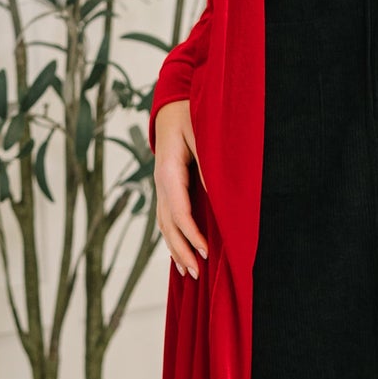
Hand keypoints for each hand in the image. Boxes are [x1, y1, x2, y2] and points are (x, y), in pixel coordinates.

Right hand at [154, 98, 208, 279]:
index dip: (191, 234)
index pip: (178, 211)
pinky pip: (168, 218)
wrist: (172, 105)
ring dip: (175, 249)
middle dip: (181, 250)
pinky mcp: (167, 188)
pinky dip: (174, 237)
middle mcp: (161, 183)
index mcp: (168, 171)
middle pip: (167, 225)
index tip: (205, 251)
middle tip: (197, 273)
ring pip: (165, 225)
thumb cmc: (190, 115)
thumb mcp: (201, 134)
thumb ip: (207, 164)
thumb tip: (216, 195)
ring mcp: (161, 187)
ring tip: (188, 273)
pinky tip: (181, 253)